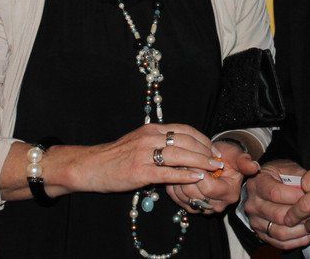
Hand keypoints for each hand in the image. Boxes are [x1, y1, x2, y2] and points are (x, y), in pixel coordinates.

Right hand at [55, 123, 222, 193]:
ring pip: (181, 155)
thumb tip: (182, 149)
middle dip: (206, 151)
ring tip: (213, 169)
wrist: (91, 166)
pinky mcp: (140, 172)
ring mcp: (145, 154)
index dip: (203, 139)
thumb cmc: (116, 156)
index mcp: (152, 129)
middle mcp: (150, 138)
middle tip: (218, 161)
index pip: (185, 129)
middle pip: (186, 141)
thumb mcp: (139, 142)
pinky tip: (196, 178)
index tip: (213, 149)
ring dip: (201, 162)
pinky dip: (185, 175)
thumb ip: (159, 143)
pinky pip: (168, 173)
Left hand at [165, 140, 259, 213]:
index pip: (208, 188)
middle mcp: (216, 205)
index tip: (193, 158)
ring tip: (180, 164)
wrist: (220, 162)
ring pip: (182, 197)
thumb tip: (255, 167)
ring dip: (177, 179)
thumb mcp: (237, 156)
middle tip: (182, 159)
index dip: (198, 172)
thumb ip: (244, 162)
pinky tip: (177, 173)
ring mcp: (203, 208)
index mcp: (229, 194)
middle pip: (193, 194)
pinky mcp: (191, 207)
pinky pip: (176, 199)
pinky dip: (173, 185)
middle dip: (186, 175)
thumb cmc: (229, 158)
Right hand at [242, 159, 309, 250]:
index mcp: (257, 183)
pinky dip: (296, 241)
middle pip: (278, 215)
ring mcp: (255, 220)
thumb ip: (298, 176)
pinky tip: (307, 234)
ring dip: (300, 231)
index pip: (275, 194)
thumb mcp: (286, 168)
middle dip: (301, 216)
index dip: (295, 197)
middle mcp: (253, 203)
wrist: (262, 186)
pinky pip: (280, 242)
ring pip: (280, 232)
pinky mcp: (261, 233)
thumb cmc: (277, 176)